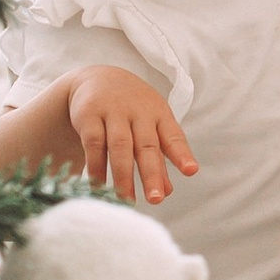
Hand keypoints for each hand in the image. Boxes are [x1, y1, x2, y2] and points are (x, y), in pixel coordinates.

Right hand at [66, 65, 197, 204]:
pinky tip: (99, 186)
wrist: (97, 78)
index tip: (191, 171)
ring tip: (127, 200)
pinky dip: (96, 167)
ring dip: (123, 176)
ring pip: (120, 146)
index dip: (182, 154)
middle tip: (156, 199)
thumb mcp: (150, 125)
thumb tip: (167, 191)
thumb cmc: (132, 109)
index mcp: (159, 114)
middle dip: (152, 173)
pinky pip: (93, 145)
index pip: (173, 135)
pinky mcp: (89, 115)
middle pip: (147, 146)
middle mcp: (138, 111)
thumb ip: (159, 156)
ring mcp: (113, 112)